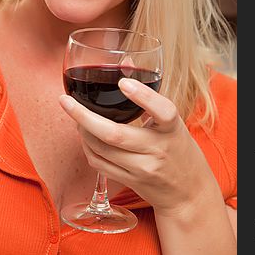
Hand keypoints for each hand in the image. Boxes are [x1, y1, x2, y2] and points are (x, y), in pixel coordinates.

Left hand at [59, 77, 219, 216]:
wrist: (189, 192)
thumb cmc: (178, 149)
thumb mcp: (172, 122)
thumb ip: (149, 93)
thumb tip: (126, 61)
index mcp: (173, 130)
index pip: (163, 111)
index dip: (143, 96)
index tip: (123, 82)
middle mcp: (158, 150)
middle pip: (115, 134)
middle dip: (83, 116)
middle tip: (65, 101)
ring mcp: (142, 169)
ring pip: (101, 149)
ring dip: (82, 130)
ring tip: (76, 116)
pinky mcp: (130, 181)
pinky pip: (99, 163)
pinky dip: (87, 147)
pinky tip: (85, 135)